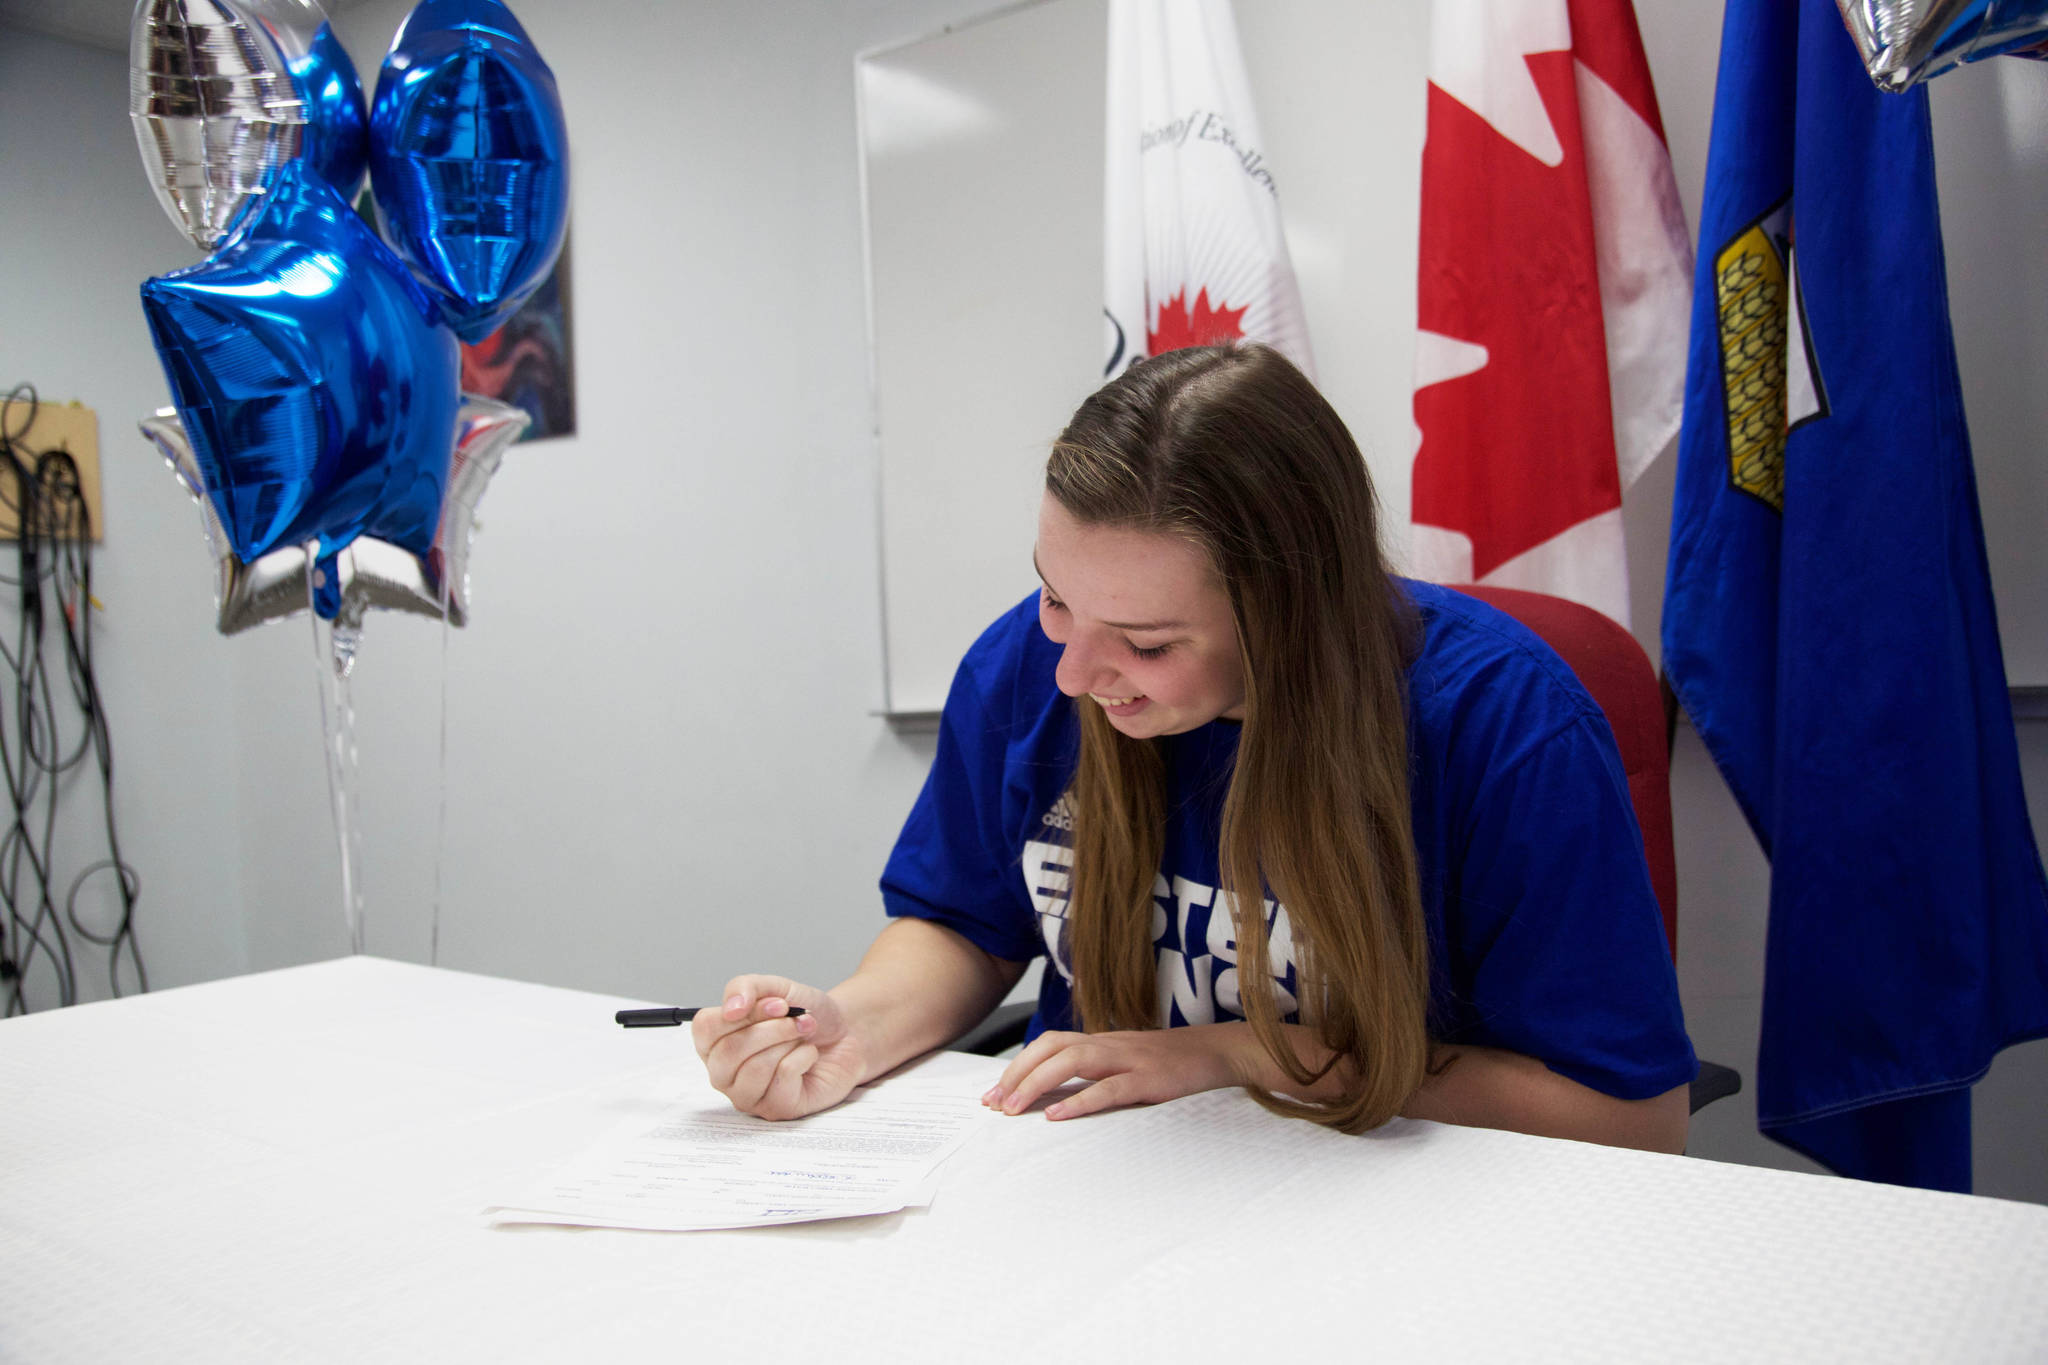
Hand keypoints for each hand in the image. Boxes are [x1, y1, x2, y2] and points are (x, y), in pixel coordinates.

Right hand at [692, 974, 866, 1120]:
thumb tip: (731, 1008)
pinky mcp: (775, 1109)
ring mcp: (747, 1095)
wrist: (845, 1032)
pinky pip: (783, 1077)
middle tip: (798, 1019)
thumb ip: (744, 987)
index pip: (706, 1028)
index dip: (745, 1012)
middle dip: (773, 1028)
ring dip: (788, 1041)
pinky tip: (808, 1057)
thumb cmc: (804, 1013)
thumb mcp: (774, 988)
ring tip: (803, 1035)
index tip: (778, 1003)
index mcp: (715, 1042)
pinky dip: (804, 1057)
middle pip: (730, 1050)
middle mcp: (724, 1072)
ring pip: (756, 1067)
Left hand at [983, 1024, 1254, 1120]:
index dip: (1017, 1066)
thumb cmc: (1167, 1062)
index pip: (1048, 1044)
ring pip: (1072, 1062)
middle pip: (1051, 1048)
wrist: (1216, 1052)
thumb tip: (1050, 1093)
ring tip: (1013, 1108)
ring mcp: (1128, 1059)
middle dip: (1017, 1074)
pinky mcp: (1149, 1079)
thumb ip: (1091, 1072)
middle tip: (993, 1104)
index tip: (992, 1094)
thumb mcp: (1124, 1062)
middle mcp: (1108, 1044)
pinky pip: (1108, 1088)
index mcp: (1100, 1041)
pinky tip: (1057, 1115)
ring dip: (1037, 1084)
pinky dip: (1080, 1101)